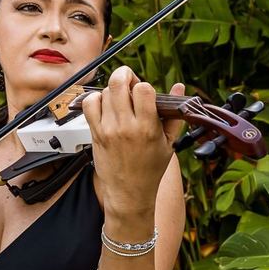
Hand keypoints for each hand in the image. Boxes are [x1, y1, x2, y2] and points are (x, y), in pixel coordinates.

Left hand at [82, 66, 184, 215]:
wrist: (129, 193)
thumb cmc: (150, 169)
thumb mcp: (168, 143)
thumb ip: (174, 114)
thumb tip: (179, 86)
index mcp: (147, 128)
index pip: (143, 89)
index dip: (144, 86)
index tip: (145, 94)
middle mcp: (126, 127)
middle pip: (118, 83)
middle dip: (125, 76)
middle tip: (129, 84)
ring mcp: (108, 129)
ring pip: (105, 92)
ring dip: (113, 91)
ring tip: (120, 101)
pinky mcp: (95, 133)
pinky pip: (90, 105)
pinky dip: (96, 100)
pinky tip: (105, 107)